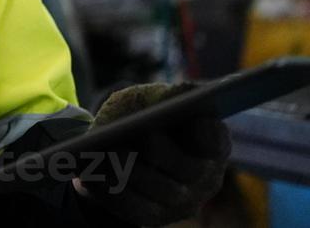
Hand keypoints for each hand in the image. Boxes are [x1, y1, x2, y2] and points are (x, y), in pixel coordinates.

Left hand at [73, 82, 230, 226]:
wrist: (122, 145)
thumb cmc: (144, 115)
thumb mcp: (152, 99)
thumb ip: (166, 97)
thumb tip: (176, 94)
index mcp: (211, 144)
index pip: (216, 141)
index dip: (210, 134)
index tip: (197, 120)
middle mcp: (204, 178)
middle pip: (188, 169)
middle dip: (163, 151)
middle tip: (143, 135)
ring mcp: (182, 202)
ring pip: (160, 191)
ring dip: (132, 172)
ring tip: (107, 153)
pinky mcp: (155, 216)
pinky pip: (136, 209)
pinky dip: (114, 192)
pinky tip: (92, 174)